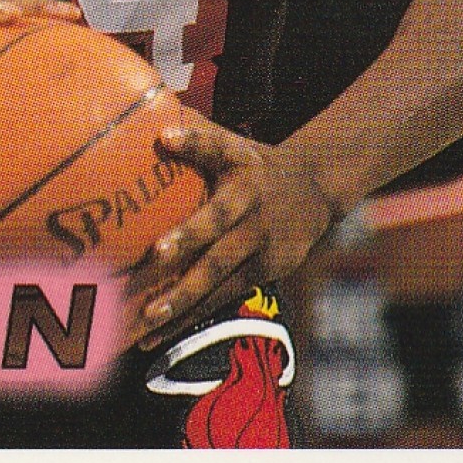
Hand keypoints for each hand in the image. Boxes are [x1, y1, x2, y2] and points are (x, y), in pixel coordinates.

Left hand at [123, 112, 336, 350]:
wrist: (314, 191)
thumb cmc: (254, 165)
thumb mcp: (234, 145)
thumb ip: (199, 136)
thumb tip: (156, 129)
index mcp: (242, 165)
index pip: (216, 148)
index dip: (194, 143)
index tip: (168, 138)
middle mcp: (252, 205)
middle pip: (217, 226)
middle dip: (186, 243)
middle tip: (153, 257)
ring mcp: (262, 243)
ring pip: (220, 274)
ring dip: (183, 298)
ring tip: (147, 318)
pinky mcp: (267, 271)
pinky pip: (225, 296)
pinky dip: (192, 315)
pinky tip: (160, 333)